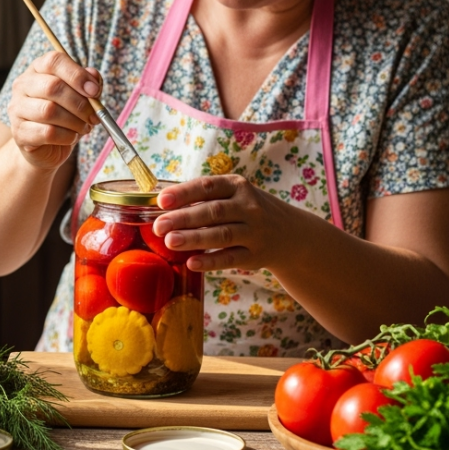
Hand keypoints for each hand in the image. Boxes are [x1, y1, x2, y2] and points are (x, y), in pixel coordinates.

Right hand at [7, 50, 100, 169]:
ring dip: (74, 121)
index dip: (77, 75)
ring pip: (49, 111)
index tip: (95, 91)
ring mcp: (17, 109)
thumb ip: (89, 83)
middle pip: (52, 86)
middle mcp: (22, 85)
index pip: (54, 61)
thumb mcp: (80, 95)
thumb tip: (93, 78)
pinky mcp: (19, 132)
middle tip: (94, 116)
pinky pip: (47, 132)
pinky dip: (66, 136)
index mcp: (38, 69)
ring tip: (84, 127)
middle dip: (80, 103)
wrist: (46, 146)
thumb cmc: (64, 116)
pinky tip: (72, 137)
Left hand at [151, 175, 292, 272]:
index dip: (184, 193)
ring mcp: (254, 232)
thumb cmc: (247, 210)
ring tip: (170, 241)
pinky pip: (230, 258)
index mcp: (237, 186)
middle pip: (212, 212)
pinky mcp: (255, 255)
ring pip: (221, 235)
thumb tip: (162, 205)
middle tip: (159, 226)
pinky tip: (192, 263)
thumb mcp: (233, 195)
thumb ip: (203, 198)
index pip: (208, 186)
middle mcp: (248, 207)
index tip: (162, 201)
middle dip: (183, 218)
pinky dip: (211, 261)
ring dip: (194, 238)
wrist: (289, 233)